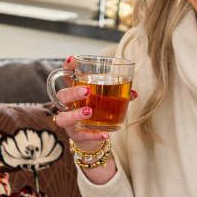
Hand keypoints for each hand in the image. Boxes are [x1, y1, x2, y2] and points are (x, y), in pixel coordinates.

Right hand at [53, 55, 136, 183]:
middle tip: (87, 90)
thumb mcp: (108, 100)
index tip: (72, 59)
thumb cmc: (98, 112)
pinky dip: (92, 135)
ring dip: (75, 114)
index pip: (66, 76)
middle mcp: (68, 105)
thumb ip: (120, 94)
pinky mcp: (75, 135)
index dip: (67, 67)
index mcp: (76, 92)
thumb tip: (133, 93)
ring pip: (63, 117)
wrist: (93, 137)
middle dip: (73, 92)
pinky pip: (81, 136)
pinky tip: (103, 134)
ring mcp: (69, 121)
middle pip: (62, 96)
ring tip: (90, 111)